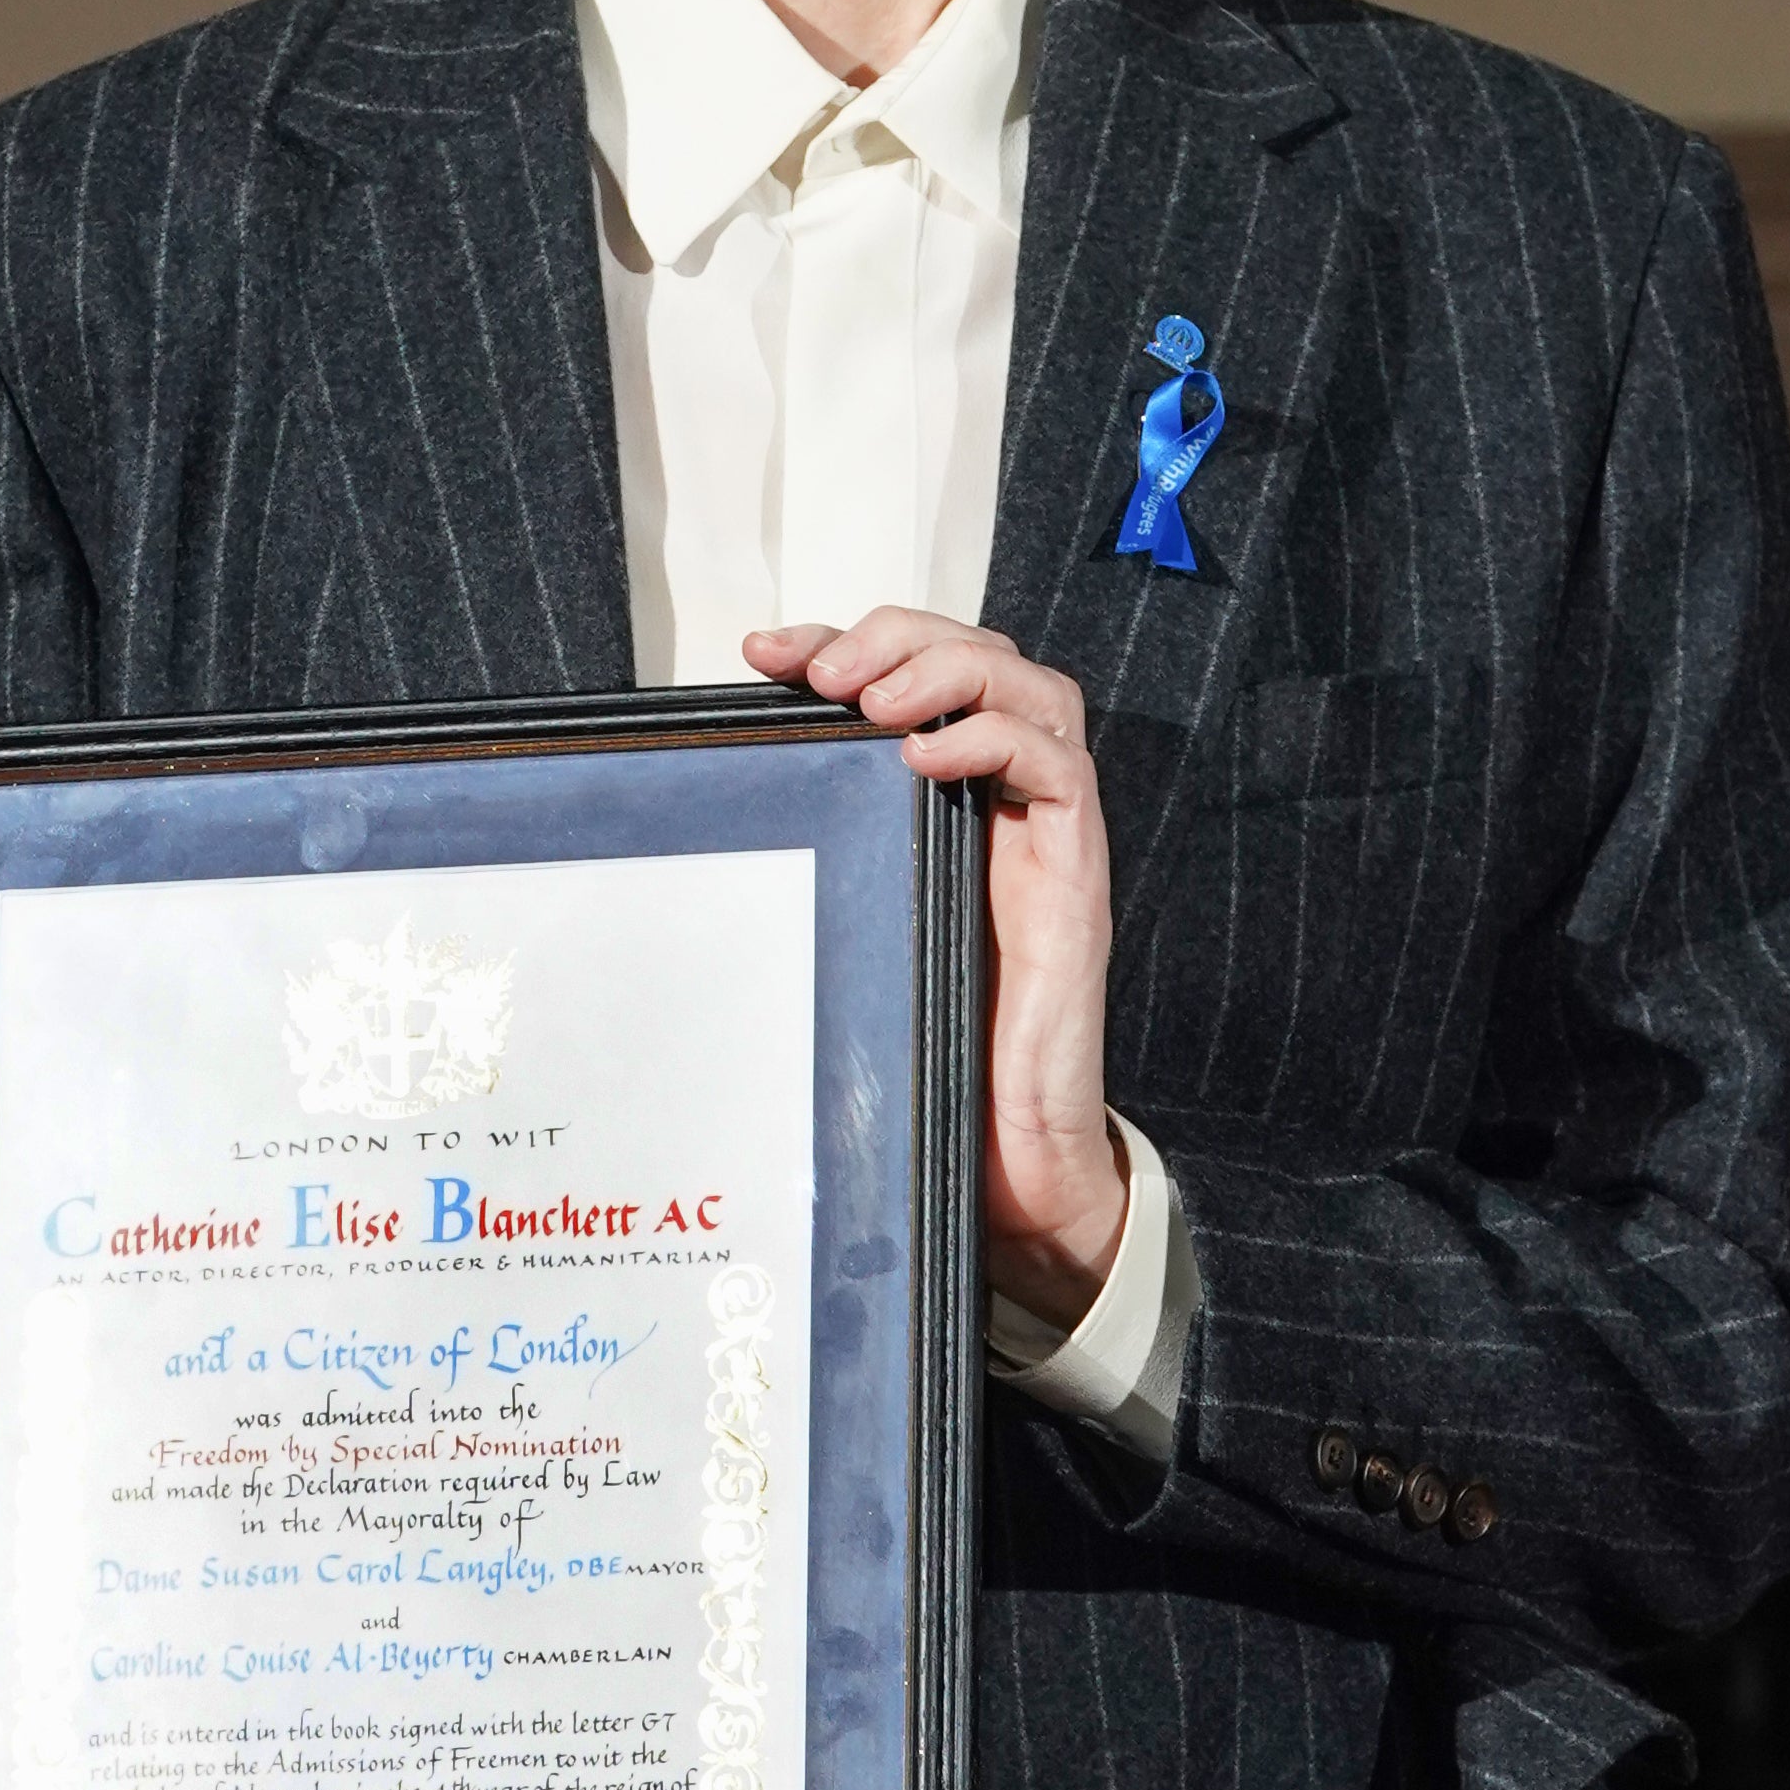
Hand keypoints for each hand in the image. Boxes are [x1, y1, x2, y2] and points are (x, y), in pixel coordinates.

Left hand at [746, 611, 1125, 1331]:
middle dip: (897, 635)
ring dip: (948, 667)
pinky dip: (995, 737)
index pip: (911, 675)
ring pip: (1033, 687)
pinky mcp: (1077, 872)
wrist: (1006, 1154)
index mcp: (950, 800)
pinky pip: (1060, 767)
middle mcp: (1006, 801)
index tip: (762, 654)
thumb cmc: (926, 1048)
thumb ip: (817, 867)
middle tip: (821, 673)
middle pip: (982, 652)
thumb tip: (711, 820)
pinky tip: (924, 757)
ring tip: (873, 698)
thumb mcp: (852, 930)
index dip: (843, 641)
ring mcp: (1048, 833)